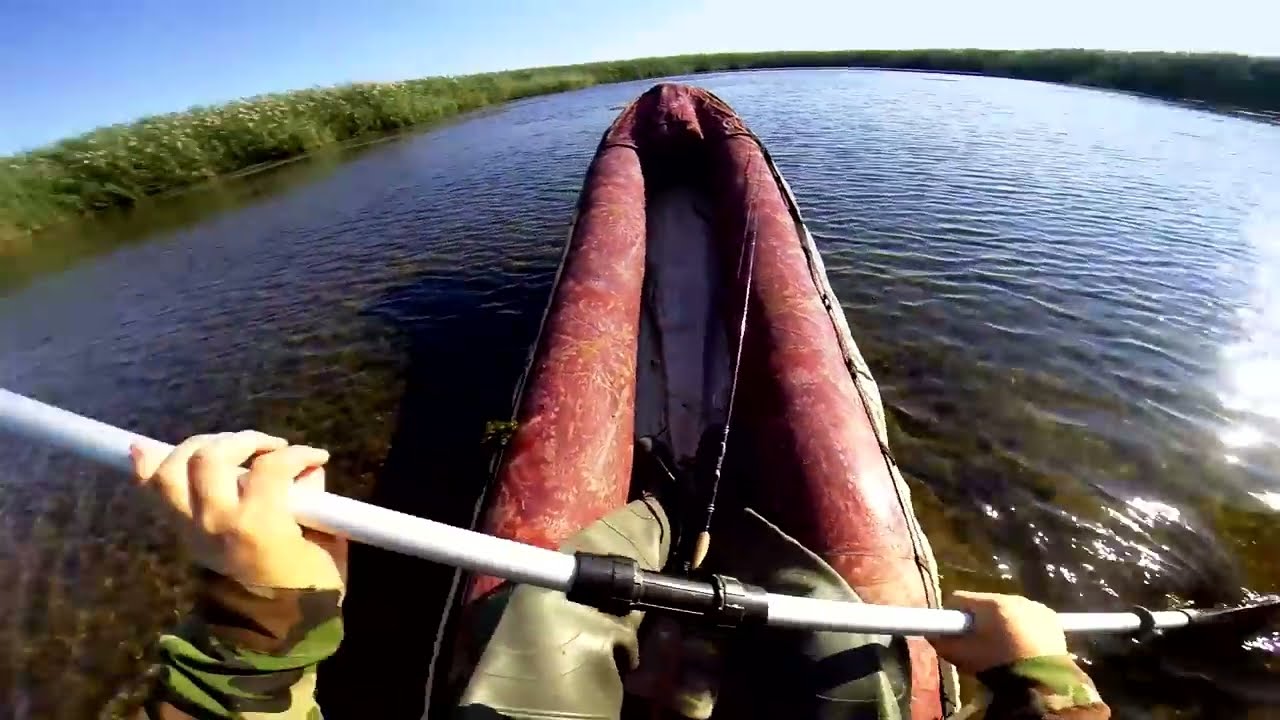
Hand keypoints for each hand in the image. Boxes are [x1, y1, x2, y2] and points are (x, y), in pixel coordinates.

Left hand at [130, 431, 346, 590]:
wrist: (270, 625)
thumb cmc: (308, 583)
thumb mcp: (324, 540)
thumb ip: (313, 497)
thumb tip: (306, 467)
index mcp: (257, 525)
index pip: (270, 467)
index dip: (297, 454)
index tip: (316, 457)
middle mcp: (215, 520)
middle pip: (211, 458)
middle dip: (244, 441)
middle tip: (268, 447)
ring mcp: (191, 526)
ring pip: (172, 470)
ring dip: (199, 446)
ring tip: (225, 445)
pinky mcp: (180, 531)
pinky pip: (152, 493)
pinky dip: (145, 466)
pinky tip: (143, 448)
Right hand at [928, 591, 1068, 673]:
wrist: (1043, 682)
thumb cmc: (997, 665)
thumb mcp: (963, 657)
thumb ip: (942, 642)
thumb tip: (932, 634)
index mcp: (989, 604)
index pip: (959, 599)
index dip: (952, 615)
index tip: (954, 631)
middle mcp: (1012, 598)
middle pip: (985, 604)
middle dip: (980, 620)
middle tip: (981, 644)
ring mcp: (1035, 606)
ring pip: (1009, 610)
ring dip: (1003, 623)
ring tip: (1005, 648)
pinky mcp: (1051, 617)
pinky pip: (1030, 617)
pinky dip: (1024, 627)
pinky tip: (1024, 646)